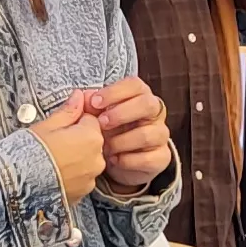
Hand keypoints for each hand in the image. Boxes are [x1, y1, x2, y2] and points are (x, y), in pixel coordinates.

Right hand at [25, 99, 106, 201]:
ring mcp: (90, 178)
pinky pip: (81, 178)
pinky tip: (55, 173)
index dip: (75, 120)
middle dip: (77, 139)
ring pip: (87, 160)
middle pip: (92, 141)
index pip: (91, 119)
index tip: (61, 125)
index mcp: (91, 137)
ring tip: (52, 160)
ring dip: (76, 158)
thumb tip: (79, 96)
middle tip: (53, 142)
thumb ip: (68, 111)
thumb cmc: (29, 152)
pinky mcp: (82, 193)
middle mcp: (96, 159)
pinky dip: (72, 175)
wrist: (17, 186)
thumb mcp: (46, 126)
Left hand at [91, 77, 172, 192]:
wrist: (121, 161)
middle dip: (121, 114)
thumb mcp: (98, 117)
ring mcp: (160, 135)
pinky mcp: (162, 157)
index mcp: (140, 96)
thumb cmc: (110, 132)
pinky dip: (127, 160)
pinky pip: (148, 158)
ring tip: (105, 147)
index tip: (94, 102)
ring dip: (121, 141)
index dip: (114, 92)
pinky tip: (114, 159)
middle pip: (147, 104)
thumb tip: (83, 97)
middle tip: (101, 123)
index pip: (134, 85)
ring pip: (147, 134)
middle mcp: (155, 113)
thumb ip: (92, 106)